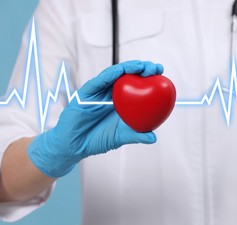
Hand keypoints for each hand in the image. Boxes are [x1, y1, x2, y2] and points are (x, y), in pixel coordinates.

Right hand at [27, 60, 163, 177]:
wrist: (75, 145)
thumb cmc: (97, 140)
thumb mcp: (120, 137)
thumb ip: (136, 135)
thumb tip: (153, 137)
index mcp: (121, 102)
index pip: (137, 86)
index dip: (149, 78)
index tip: (162, 74)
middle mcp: (111, 93)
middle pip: (128, 76)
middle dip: (143, 68)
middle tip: (155, 67)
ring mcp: (99, 92)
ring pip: (114, 75)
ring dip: (128, 68)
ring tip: (141, 66)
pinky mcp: (86, 93)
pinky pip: (98, 81)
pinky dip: (110, 75)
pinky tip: (120, 71)